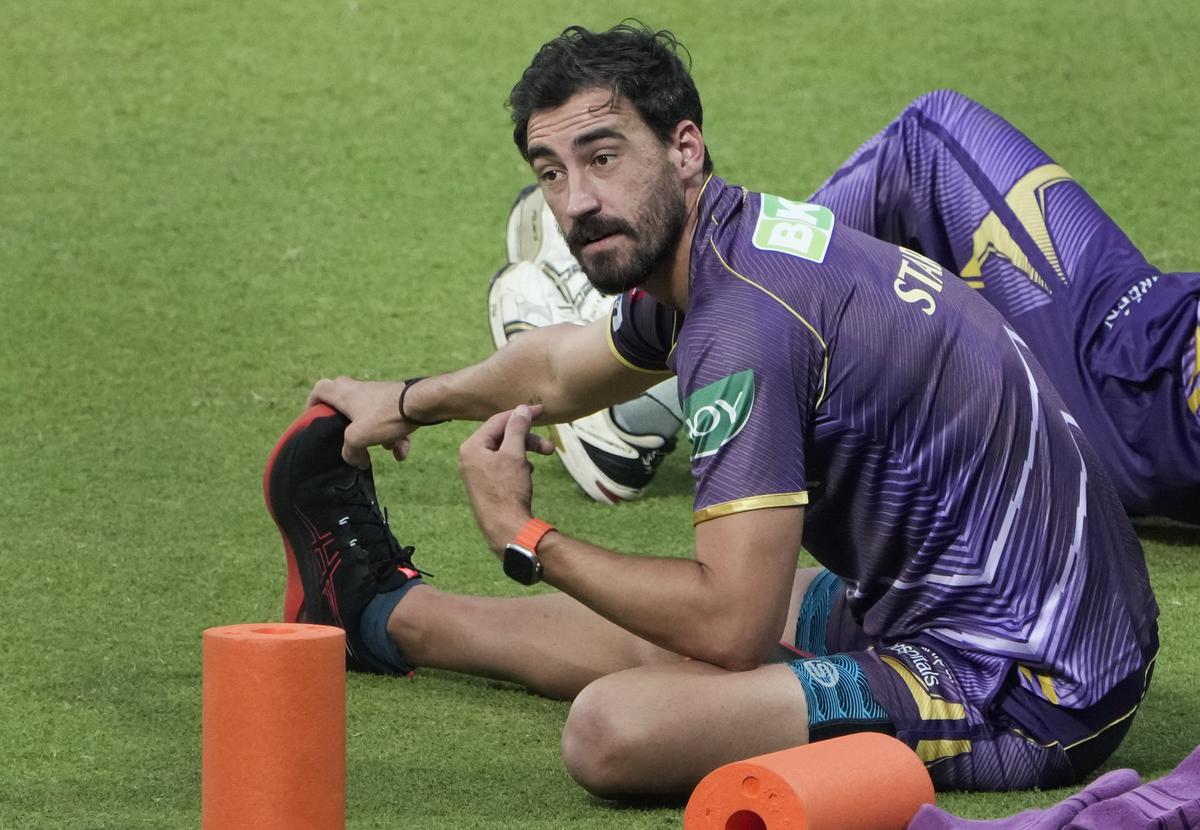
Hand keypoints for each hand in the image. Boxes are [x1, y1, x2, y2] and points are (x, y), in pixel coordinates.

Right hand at [306, 376, 413, 467]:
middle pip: (346, 404)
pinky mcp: (397, 402)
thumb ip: (350, 452)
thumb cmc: (385, 415)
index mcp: (344, 394)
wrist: (423, 403)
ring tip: (390, 448)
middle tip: (352, 438)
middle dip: (349, 425)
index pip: (320, 389)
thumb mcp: (358, 437)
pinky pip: (391, 422)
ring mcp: (380, 395)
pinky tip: (403, 451)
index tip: (316, 418)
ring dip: (380, 437)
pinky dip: (396, 436)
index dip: (314, 403)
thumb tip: (356, 461)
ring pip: (372, 418)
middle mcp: (360, 391)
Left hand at [458, 405, 554, 554]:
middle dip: (527, 438)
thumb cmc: (507, 490)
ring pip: (505, 451)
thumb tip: (522, 409)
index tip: (542, 411)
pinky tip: (529, 472)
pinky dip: (518, 463)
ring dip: (526, 450)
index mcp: (472, 446)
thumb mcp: (514, 454)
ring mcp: (476, 472)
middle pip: (502, 436)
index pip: (498, 421)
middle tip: (548, 446)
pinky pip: (503, 465)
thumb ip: (517, 428)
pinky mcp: (486, 484)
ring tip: (543, 459)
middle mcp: (470, 457)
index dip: (521, 414)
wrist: (505, 528)